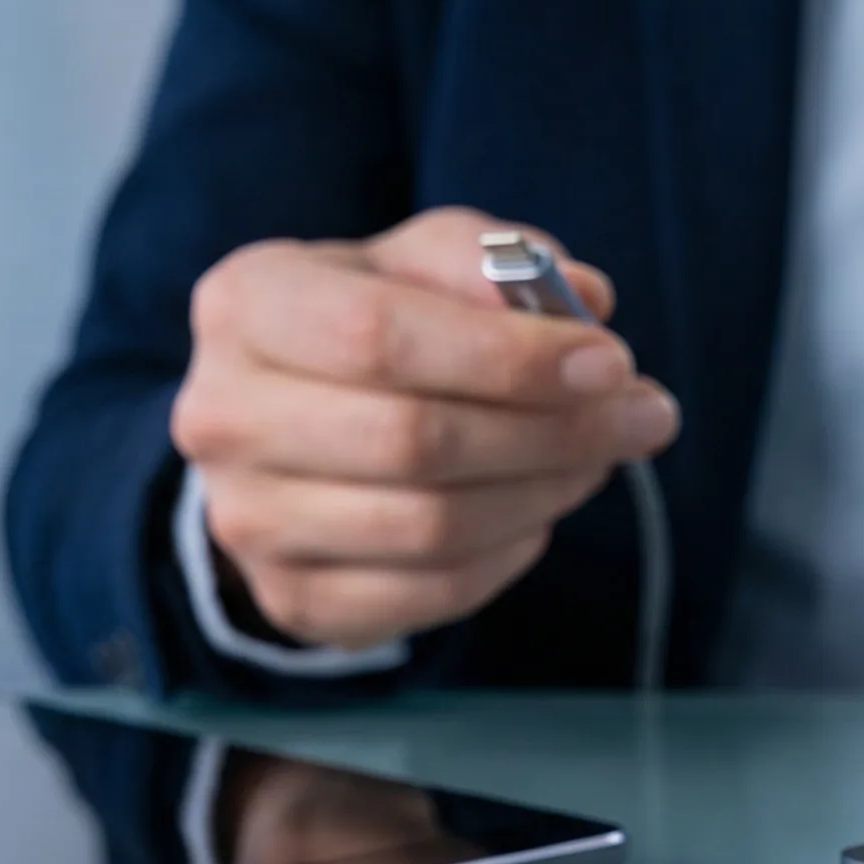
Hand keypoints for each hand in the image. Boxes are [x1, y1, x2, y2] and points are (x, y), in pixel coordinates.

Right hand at [170, 207, 679, 650]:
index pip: (381, 337)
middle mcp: (224, 416)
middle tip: (640, 417)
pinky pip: (433, 591)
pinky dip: (508, 555)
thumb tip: (586, 298)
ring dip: (544, 493)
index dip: (509, 356)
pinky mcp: (294, 600)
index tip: (609, 360)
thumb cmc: (364, 331)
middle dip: (552, 431)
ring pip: (432, 525)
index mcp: (247, 305)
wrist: (280, 435)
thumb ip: (492, 263)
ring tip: (595, 458)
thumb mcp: (413, 265)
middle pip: (413, 438)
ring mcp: (247, 521)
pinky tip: (534, 512)